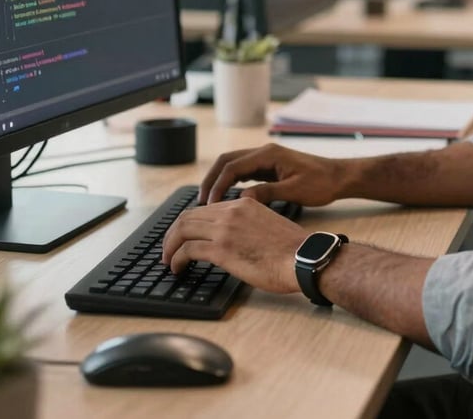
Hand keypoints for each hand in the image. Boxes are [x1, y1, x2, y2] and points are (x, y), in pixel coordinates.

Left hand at [162, 194, 304, 288]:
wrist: (303, 258)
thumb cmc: (292, 250)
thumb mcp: (267, 225)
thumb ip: (247, 225)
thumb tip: (233, 239)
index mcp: (243, 203)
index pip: (205, 208)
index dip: (189, 223)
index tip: (184, 237)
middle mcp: (232, 211)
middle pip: (188, 216)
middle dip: (172, 234)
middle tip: (168, 249)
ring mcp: (226, 229)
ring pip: (183, 229)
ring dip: (170, 246)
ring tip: (168, 260)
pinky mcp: (222, 249)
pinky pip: (188, 250)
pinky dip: (177, 259)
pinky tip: (177, 268)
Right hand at [198, 142, 350, 205]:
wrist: (339, 177)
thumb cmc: (321, 183)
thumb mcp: (295, 191)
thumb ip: (267, 194)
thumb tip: (241, 201)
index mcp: (268, 154)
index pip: (232, 167)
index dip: (218, 185)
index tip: (209, 205)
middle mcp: (264, 152)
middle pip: (227, 161)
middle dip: (211, 179)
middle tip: (200, 202)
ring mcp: (266, 158)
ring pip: (233, 165)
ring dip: (219, 180)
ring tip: (208, 202)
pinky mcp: (269, 166)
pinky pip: (243, 171)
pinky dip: (231, 182)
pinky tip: (227, 198)